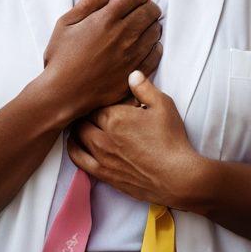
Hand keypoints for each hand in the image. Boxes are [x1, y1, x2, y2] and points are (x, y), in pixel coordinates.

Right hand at [43, 0, 162, 119]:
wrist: (62, 93)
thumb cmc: (61, 58)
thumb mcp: (66, 23)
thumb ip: (88, 2)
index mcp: (106, 19)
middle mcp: (122, 35)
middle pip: (149, 12)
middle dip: (149, 6)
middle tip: (146, 8)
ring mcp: (130, 56)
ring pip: (154, 32)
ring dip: (153, 25)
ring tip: (146, 25)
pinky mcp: (133, 73)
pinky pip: (155, 55)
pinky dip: (155, 47)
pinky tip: (149, 45)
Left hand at [67, 70, 204, 207]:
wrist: (176, 177)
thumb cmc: (171, 139)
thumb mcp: (163, 105)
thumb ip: (144, 87)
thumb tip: (131, 74)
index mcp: (115, 118)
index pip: (94, 104)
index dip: (95, 100)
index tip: (98, 97)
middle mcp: (104, 138)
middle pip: (81, 121)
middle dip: (84, 113)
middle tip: (88, 109)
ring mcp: (102, 158)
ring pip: (77, 139)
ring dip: (76, 130)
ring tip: (79, 124)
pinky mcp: (105, 175)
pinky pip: (79, 161)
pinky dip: (74, 150)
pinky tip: (76, 145)